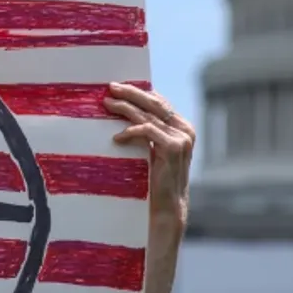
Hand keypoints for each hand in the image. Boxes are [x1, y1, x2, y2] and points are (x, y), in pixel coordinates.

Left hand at [103, 83, 192, 228]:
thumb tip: (125, 110)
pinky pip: (147, 131)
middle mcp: (185, 130)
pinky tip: (116, 137)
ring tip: (107, 104)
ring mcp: (181, 138)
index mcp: (182, 127)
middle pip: (154, 103)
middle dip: (131, 93)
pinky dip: (130, 131)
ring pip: (148, 115)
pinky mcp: (173, 148)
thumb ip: (148, 132)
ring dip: (125, 107)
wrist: (166, 206)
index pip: (160, 102)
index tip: (119, 87)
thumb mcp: (153, 150)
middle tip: (111, 87)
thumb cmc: (155, 179)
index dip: (139, 92)